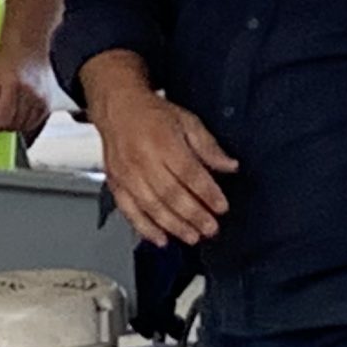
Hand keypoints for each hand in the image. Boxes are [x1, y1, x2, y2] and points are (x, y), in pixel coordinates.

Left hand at [0, 44, 54, 138]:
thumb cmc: (1, 64)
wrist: (26, 49)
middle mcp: (20, 88)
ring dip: (9, 126)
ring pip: (17, 126)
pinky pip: (31, 125)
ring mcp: (35, 96)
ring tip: (5, 115)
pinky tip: (17, 116)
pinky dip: (22, 125)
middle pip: (3, 123)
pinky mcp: (45, 103)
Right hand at [93, 81, 237, 247]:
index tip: (221, 207)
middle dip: (193, 215)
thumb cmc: (153, 114)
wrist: (117, 107)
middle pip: (171, 193)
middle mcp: (143, 160)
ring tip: (192, 237)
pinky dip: (144, 228)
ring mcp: (127, 174)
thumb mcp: (187, 121)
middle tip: (210, 229)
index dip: (207, 193)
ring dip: (173, 225)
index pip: (189, 173)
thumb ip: (208, 147)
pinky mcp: (116, 184)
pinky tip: (160, 239)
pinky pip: (129, 211)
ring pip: (152, 206)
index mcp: (164, 142)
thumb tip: (230, 166)